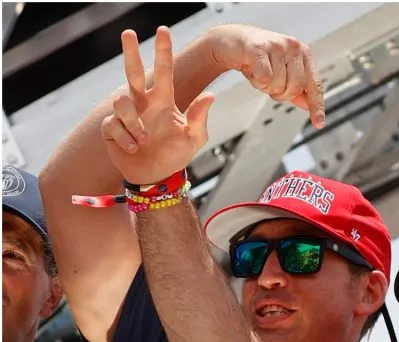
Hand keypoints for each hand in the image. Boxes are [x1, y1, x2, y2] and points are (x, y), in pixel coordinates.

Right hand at [102, 27, 212, 185]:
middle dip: (130, 51)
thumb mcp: (193, 139)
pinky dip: (126, 139)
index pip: (164, 72)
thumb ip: (200, 118)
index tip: (163, 31)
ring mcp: (126, 115)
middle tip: (128, 32)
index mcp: (163, 101)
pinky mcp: (111, 128)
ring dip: (134, 124)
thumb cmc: (176, 155)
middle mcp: (143, 103)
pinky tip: (134, 148)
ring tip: (144, 141)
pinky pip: (114, 125)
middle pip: (133, 71)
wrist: (156, 176)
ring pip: (121, 103)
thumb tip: (211, 95)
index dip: (163, 51)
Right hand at [204, 24, 324, 127]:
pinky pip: (264, 78)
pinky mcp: (259, 47)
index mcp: (304, 53)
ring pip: (278, 84)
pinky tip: (251, 71)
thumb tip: (307, 104)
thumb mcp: (281, 72)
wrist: (230, 40)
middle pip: (296, 88)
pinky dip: (256, 81)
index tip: (319, 124)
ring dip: (265, 87)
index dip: (316, 105)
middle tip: (269, 85)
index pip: (314, 84)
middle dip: (281, 94)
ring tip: (258, 74)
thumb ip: (295, 88)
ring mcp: (277, 45)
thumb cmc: (258, 57)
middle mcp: (294, 46)